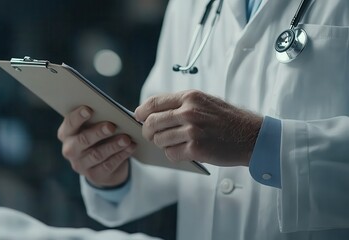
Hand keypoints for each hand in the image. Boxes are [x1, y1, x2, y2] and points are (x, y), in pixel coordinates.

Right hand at [57, 106, 135, 186]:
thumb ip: (98, 118)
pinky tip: (130, 147)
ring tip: (126, 139)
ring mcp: (80, 165)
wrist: (101, 163)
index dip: (78, 116)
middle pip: (83, 140)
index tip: (89, 109)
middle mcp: (70, 149)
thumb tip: (112, 112)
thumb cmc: (98, 136)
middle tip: (111, 126)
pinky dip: (121, 155)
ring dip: (113, 146)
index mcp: (66, 133)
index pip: (70, 123)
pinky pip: (108, 165)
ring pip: (97, 154)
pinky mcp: (94, 175)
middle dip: (98, 132)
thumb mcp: (94, 126)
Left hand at [134, 90, 261, 166]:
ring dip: (163, 145)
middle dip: (147, 131)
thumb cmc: (228, 120)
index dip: (141, 112)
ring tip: (175, 143)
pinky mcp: (196, 149)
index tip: (138, 117)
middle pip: (151, 123)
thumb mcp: (204, 102)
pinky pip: (171, 154)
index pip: (153, 102)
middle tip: (151, 136)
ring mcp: (192, 131)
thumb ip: (180, 105)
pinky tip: (184, 152)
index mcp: (190, 97)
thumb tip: (153, 112)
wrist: (252, 136)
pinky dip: (174, 155)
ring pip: (159, 140)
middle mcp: (189, 111)